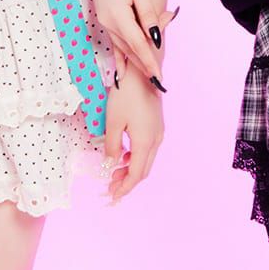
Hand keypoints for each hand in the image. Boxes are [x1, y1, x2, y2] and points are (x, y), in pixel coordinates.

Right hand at [86, 0, 173, 86]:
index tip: (159, 77)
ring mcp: (103, 19)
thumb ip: (147, 14)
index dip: (150, 61)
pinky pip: (114, 40)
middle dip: (143, 66)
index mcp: (117, 16)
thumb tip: (155, 36)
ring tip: (145, 76)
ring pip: (121, 46)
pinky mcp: (103, 15)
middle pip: (129, 50)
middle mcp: (108, 22)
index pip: (138, 45)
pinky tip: (120, 67)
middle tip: (156, 84)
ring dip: (133, 61)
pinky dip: (120, 54)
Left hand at [102, 65, 163, 203]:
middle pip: (143, 170)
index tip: (113, 197)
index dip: (125, 188)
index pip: (136, 175)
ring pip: (146, 160)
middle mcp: (156, 140)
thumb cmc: (125, 95)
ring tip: (113, 174)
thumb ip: (112, 146)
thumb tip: (111, 165)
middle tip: (110, 189)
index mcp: (145, 142)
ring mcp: (158, 133)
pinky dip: (136, 158)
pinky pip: (148, 149)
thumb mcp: (112, 122)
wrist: (142, 72)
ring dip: (131, 170)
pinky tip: (124, 156)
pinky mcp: (156, 126)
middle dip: (127, 182)